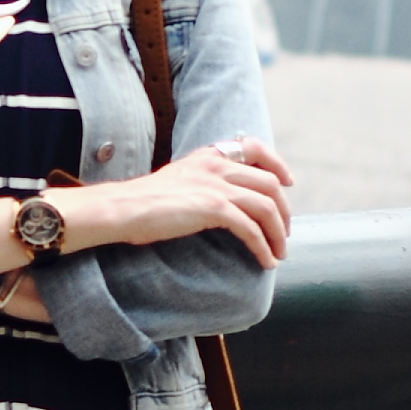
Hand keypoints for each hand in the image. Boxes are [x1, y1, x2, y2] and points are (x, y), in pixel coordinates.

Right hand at [139, 135, 293, 267]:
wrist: (123, 208)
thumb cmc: (143, 202)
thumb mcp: (178, 179)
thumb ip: (202, 181)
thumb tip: (222, 200)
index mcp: (209, 155)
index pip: (256, 148)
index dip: (278, 164)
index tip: (287, 182)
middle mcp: (217, 165)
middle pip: (269, 183)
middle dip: (283, 210)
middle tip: (283, 233)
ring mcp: (217, 185)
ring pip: (266, 207)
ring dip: (278, 234)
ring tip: (278, 254)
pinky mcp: (214, 208)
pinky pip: (251, 229)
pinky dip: (263, 247)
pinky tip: (265, 262)